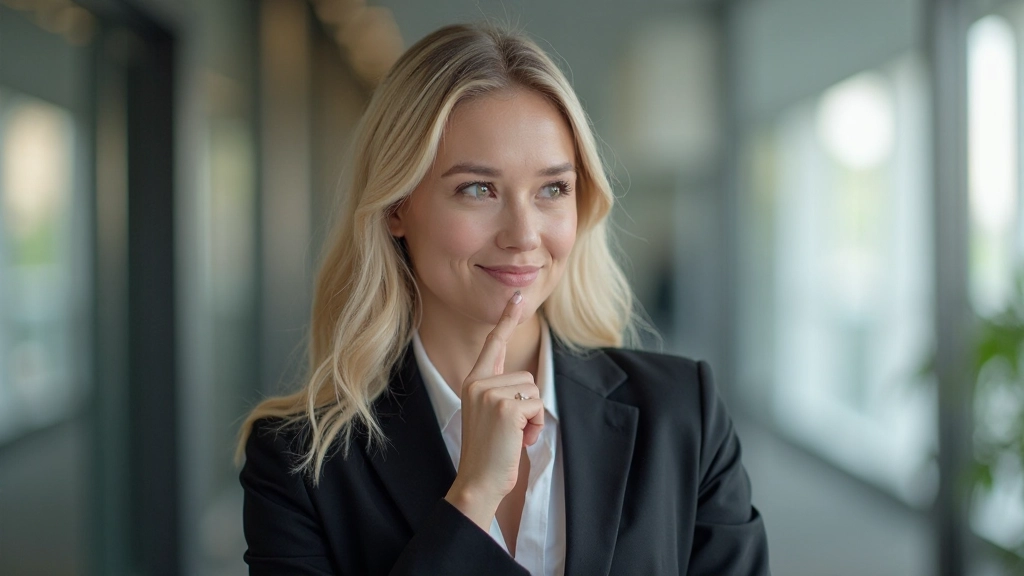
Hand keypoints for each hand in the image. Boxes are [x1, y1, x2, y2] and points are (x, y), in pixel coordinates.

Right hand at [443, 291, 543, 529]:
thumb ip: (503, 393)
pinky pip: (537, 405)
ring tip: (513, 436)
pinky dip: (535, 426)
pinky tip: (518, 440)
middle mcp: (477, 382)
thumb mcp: (491, 415)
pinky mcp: (505, 407)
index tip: (517, 296)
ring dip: (533, 417)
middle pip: (526, 376)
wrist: (479, 480)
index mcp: (473, 382)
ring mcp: (489, 393)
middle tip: (511, 430)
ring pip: (534, 390)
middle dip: (529, 405)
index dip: (505, 320)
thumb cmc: (491, 452)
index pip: (492, 344)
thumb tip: (525, 384)